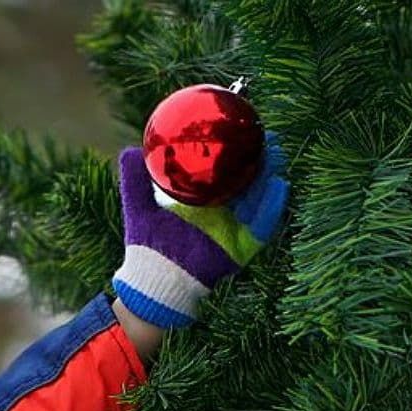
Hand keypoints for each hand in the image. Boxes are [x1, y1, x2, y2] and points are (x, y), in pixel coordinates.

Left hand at [111, 132, 289, 328]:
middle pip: (248, 182)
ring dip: (270, 176)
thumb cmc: (146, 247)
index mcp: (201, 202)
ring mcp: (233, 230)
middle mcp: (221, 214)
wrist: (151, 281)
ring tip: (275, 153)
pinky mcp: (240, 248)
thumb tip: (131, 150)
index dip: (236, 153)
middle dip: (260, 160)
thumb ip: (135, 180)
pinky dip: (272, 207)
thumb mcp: (140, 207)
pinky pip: (263, 226)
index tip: (242, 129)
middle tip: (267, 136)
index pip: (225, 173)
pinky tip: (280, 186)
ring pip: (259, 199)